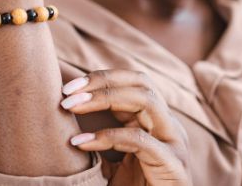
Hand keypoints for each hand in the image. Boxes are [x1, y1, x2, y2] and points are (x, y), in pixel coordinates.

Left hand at [61, 70, 190, 184]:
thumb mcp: (117, 162)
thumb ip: (105, 140)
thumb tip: (69, 124)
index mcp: (156, 122)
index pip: (133, 82)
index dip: (101, 78)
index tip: (69, 87)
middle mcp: (168, 125)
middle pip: (141, 83)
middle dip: (102, 81)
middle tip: (67, 92)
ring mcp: (174, 142)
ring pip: (145, 100)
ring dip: (104, 98)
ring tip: (71, 106)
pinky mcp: (172, 163)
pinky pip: (139, 139)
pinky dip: (107, 136)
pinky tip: (81, 143)